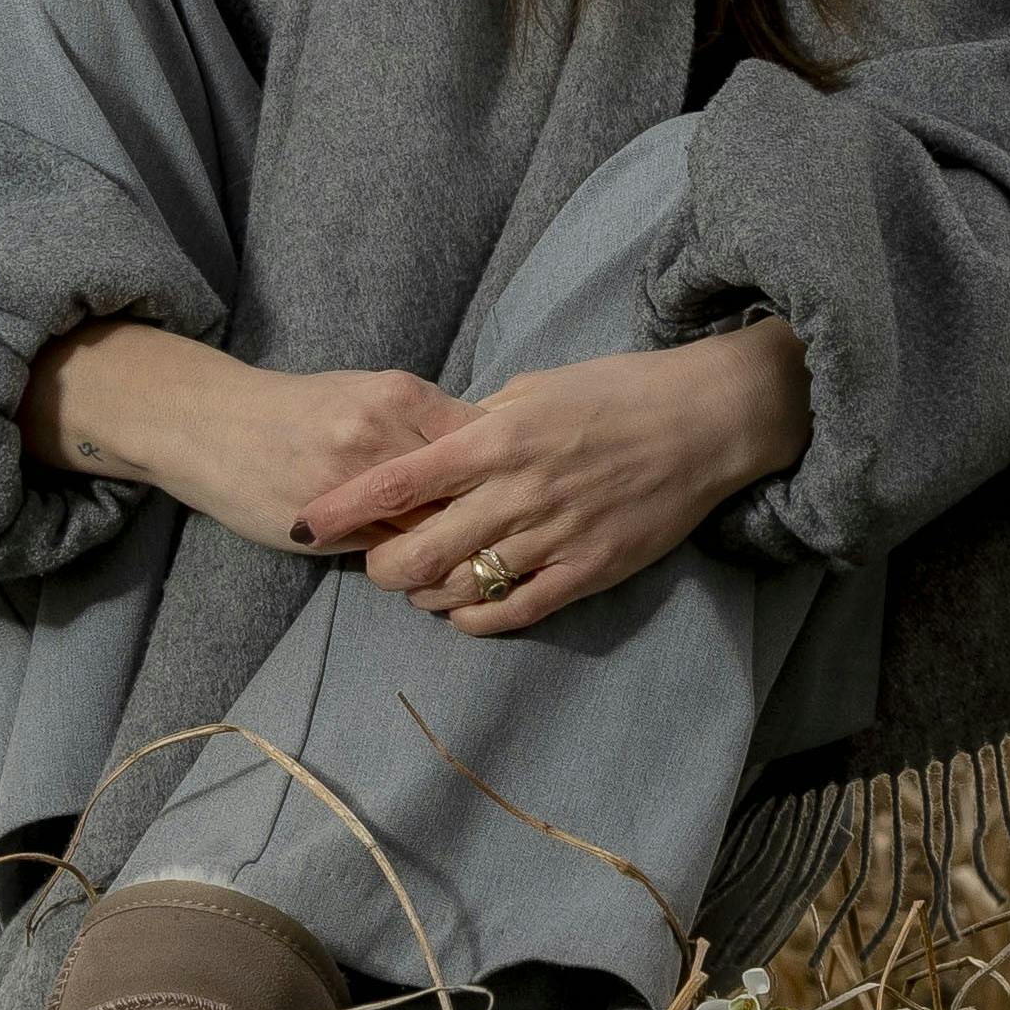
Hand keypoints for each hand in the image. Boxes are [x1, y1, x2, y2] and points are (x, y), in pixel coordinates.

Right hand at [24, 318, 470, 556]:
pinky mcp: (326, 527)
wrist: (212, 426)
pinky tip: (426, 567)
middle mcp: (383, 434)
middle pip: (467, 488)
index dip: (508, 470)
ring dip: (456, 547)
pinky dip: (415, 562)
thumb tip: (492, 456)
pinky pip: (391, 552)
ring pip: (432, 527)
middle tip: (511, 535)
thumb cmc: (300, 410)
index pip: (484, 439)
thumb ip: (425, 423)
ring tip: (475, 558)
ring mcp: (353, 483)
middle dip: (490, 515)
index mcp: (402, 395)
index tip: (521, 488)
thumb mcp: (368, 395)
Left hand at [290, 323, 812, 634]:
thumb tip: (435, 448)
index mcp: (496, 438)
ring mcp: (553, 536)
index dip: (342, 508)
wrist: (705, 421)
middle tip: (375, 564)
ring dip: (427, 594)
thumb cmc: (618, 393)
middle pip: (417, 552)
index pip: (397, 481)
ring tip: (422, 586)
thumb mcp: (537, 389)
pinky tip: (464, 613)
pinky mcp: (587, 571)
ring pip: (460, 589)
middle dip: (380, 567)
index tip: (304, 522)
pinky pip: (514, 612)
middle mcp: (516, 491)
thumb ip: (480, 423)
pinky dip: (476, 621)